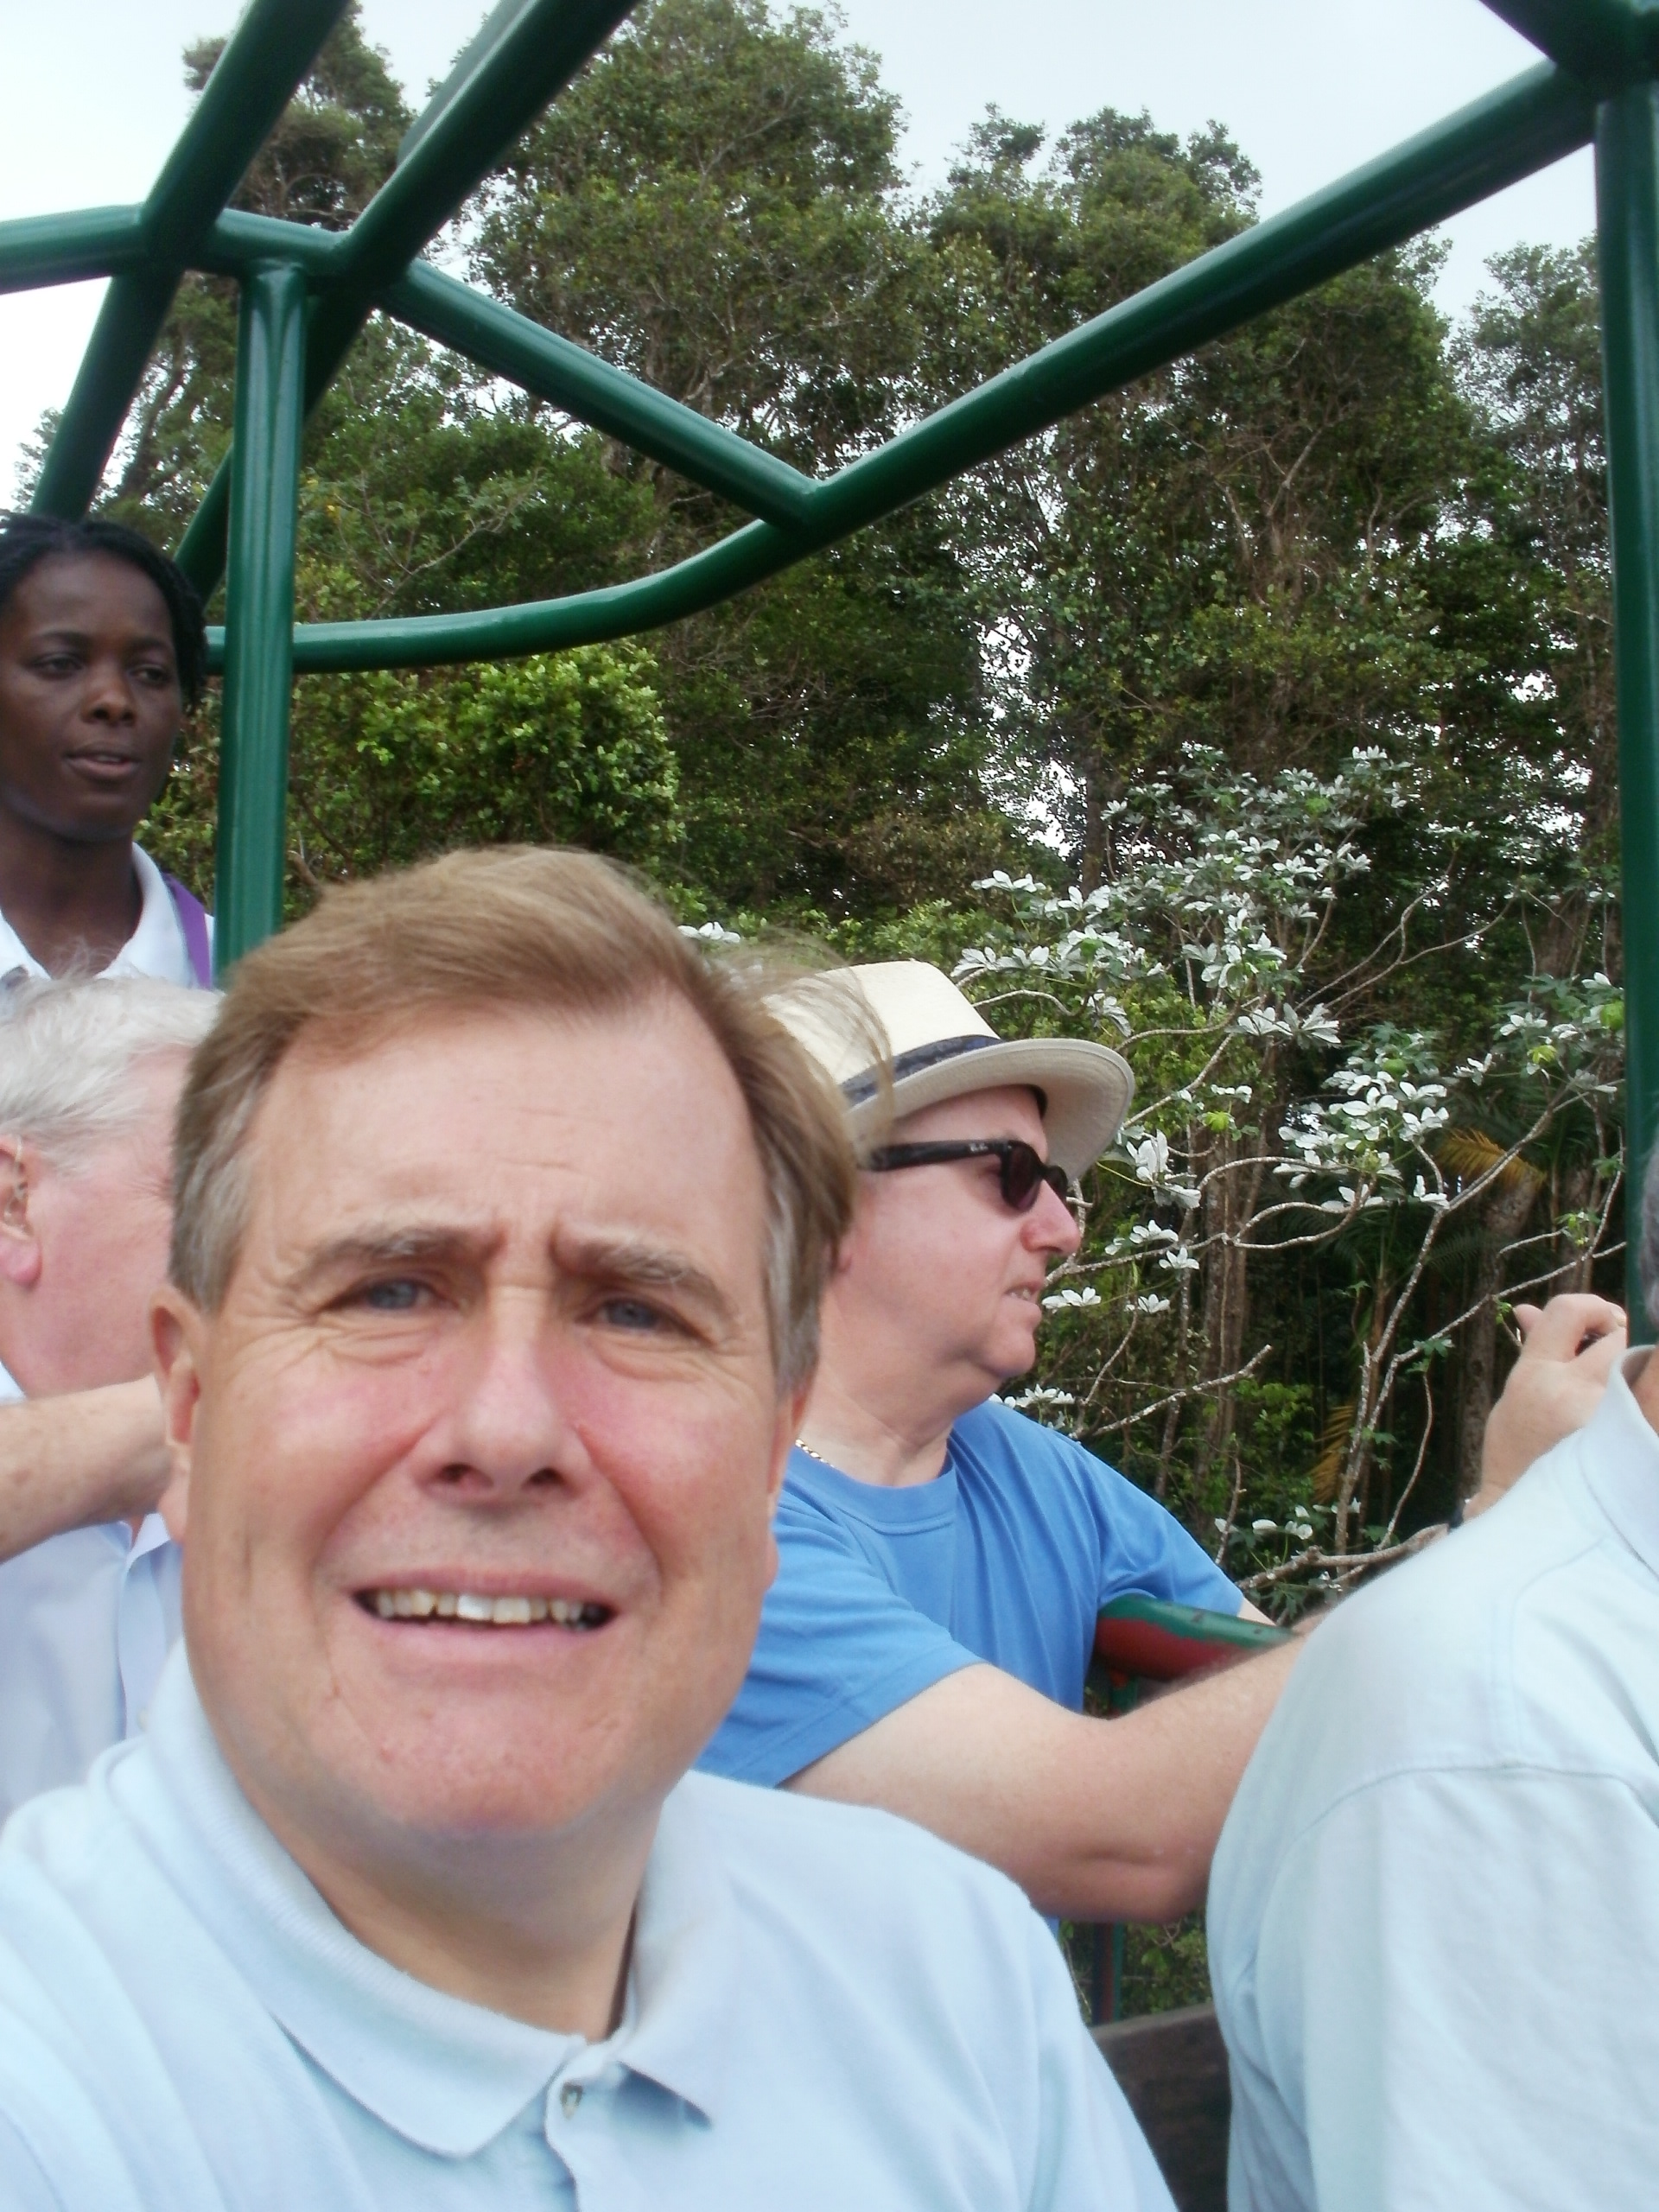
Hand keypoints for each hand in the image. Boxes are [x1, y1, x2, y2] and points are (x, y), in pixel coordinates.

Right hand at [1474, 1294, 1625, 1512]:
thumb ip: (1535, 1352)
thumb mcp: (1515, 1398)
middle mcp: (1568, 1392)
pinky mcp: (1627, 1443)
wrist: (1526, 1514)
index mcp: (1534, 1375)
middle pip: (1620, 1336)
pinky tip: (1632, 1415)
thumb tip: (1529, 1310)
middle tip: (1619, 1353)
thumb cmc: (1518, 1454)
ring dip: (1639, 1368)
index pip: (1569, 1311)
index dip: (1593, 1307)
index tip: (1600, 1321)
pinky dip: (1643, 1400)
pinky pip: (1647, 1403)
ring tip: (1626, 1386)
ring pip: (1643, 1368)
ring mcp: (1602, 1419)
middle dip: (1624, 1338)